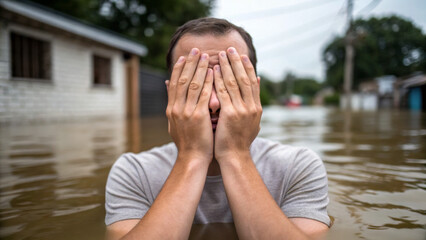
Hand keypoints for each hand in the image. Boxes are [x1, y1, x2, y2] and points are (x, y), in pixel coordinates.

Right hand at [166, 48, 213, 163]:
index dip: (179, 68)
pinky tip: (213, 72)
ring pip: (192, 84)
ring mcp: (186, 112)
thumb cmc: (187, 141)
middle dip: (189, 63)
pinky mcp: (198, 117)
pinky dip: (208, 82)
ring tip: (206, 55)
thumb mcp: (174, 122)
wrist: (191, 158)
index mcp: (171, 108)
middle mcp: (176, 108)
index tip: (184, 56)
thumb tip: (168, 86)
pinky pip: (204, 95)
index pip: (174, 83)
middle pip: (182, 79)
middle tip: (196, 49)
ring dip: (199, 68)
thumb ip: (173, 104)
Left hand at [213, 47, 261, 161]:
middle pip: (244, 78)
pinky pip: (223, 92)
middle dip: (237, 62)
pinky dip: (219, 80)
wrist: (235, 157)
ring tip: (221, 54)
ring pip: (234, 82)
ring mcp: (242, 110)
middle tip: (230, 48)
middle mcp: (252, 106)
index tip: (242, 55)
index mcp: (256, 107)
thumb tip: (258, 81)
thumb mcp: (251, 120)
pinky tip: (214, 70)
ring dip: (227, 66)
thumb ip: (254, 101)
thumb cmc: (239, 140)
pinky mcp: (230, 114)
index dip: (247, 67)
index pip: (252, 81)